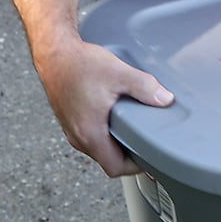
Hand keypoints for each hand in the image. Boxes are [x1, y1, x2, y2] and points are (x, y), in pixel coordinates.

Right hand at [35, 38, 173, 177]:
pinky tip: (112, 115)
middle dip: (126, 153)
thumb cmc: (80, 65)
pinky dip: (102, 131)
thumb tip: (166, 100)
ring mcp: (70, 129)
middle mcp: (77, 136)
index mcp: (90, 133)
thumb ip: (145, 88)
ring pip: (96, 147)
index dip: (134, 167)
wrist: (54, 53)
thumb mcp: (119, 74)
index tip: (147, 157)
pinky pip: (88, 135)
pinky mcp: (68, 119)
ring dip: (113, 142)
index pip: (114, 168)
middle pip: (106, 159)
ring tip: (130, 126)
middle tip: (144, 140)